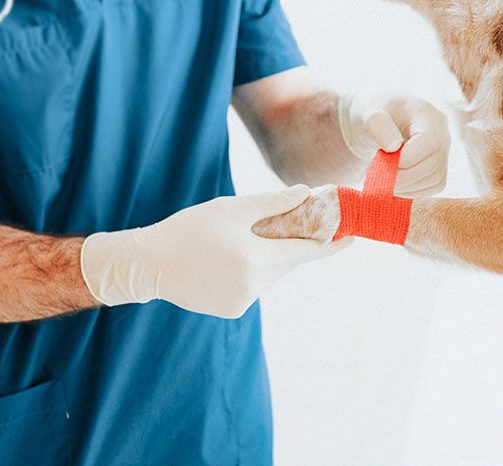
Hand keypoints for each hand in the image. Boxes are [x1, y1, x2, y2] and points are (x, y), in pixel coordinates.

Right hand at [80, 186, 349, 317]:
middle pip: (288, 261)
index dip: (332, 243)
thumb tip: (306, 193)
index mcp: (254, 259)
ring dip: (270, 256)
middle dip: (292, 242)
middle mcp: (253, 286)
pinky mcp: (232, 310)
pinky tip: (229, 258)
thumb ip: (272, 203)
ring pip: (272, 274)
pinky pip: (255, 286)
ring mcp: (242, 302)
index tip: (353, 235)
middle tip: (287, 220)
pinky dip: (252, 270)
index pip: (306, 252)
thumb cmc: (189, 229)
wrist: (149, 264)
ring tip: (244, 238)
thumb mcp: (230, 209)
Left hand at [338, 90, 449, 194]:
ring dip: (407, 187)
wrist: (380, 118)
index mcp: (427, 115)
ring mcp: (444, 150)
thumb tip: (394, 147)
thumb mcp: (369, 112)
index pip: (429, 143)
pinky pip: (433, 186)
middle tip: (378, 178)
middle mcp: (442, 133)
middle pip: (434, 165)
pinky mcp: (440, 166)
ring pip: (436, 180)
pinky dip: (412, 191)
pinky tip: (394, 184)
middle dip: (403, 177)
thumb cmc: (373, 112)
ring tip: (384, 180)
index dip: (405, 159)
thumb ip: (379, 125)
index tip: (380, 160)